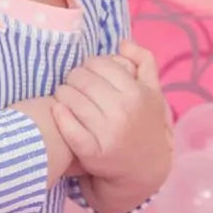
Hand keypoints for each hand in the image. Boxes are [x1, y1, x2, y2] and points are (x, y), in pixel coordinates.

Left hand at [51, 40, 172, 195]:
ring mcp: (108, 133)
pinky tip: (59, 111)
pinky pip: (66, 125)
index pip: (98, 64)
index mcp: (137, 93)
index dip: (89, 66)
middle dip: (73, 79)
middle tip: (75, 86)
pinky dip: (59, 114)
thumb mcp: (153, 91)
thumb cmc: (144, 123)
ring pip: (69, 97)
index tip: (89, 75)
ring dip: (62, 94)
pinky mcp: (92, 153)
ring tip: (66, 98)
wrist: (144, 170)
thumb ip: (144, 61)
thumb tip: (122, 43)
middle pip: (80, 78)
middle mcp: (124, 112)